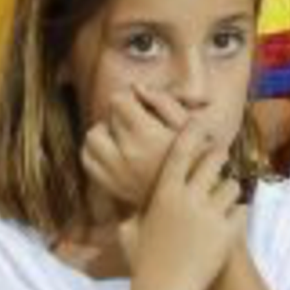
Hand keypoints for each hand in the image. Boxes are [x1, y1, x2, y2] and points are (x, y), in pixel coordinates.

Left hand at [82, 85, 192, 209]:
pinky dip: (95, 152)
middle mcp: (127, 154)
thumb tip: (136, 87)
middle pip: (106, 117)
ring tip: (125, 138)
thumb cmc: (200, 160)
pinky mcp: (112, 187)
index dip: (131, 99)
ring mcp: (116, 173)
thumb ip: (163, 101)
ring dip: (105, 132)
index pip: (118, 100)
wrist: (196, 203)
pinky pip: (88, 160)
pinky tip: (114, 152)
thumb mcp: (191, 125)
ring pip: (91, 138)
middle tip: (140, 124)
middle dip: (121, 116)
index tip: (145, 108)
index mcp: (147, 135)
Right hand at [119, 128, 245, 289]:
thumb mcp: (131, 231)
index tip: (200, 124)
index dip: (192, 133)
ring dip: (229, 190)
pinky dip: (239, 214)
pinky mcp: (228, 234)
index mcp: (164, 193)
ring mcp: (210, 215)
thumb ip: (133, 212)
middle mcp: (188, 199)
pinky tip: (233, 220)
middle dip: (218, 157)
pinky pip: (242, 211)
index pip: (180, 151)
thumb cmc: (143, 262)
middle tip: (219, 158)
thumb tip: (129, 205)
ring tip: (225, 197)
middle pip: (212, 161)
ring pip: (232, 186)